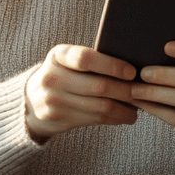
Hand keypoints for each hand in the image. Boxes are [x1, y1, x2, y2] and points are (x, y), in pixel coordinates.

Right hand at [24, 44, 138, 142]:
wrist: (30, 100)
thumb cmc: (62, 74)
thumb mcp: (67, 61)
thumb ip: (91, 61)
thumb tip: (133, 69)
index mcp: (58, 55)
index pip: (85, 58)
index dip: (111, 65)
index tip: (132, 72)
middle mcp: (52, 77)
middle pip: (98, 86)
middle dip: (127, 91)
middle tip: (144, 92)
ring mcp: (54, 101)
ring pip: (100, 107)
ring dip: (125, 109)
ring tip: (139, 106)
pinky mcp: (60, 119)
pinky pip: (95, 119)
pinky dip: (115, 118)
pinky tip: (125, 115)